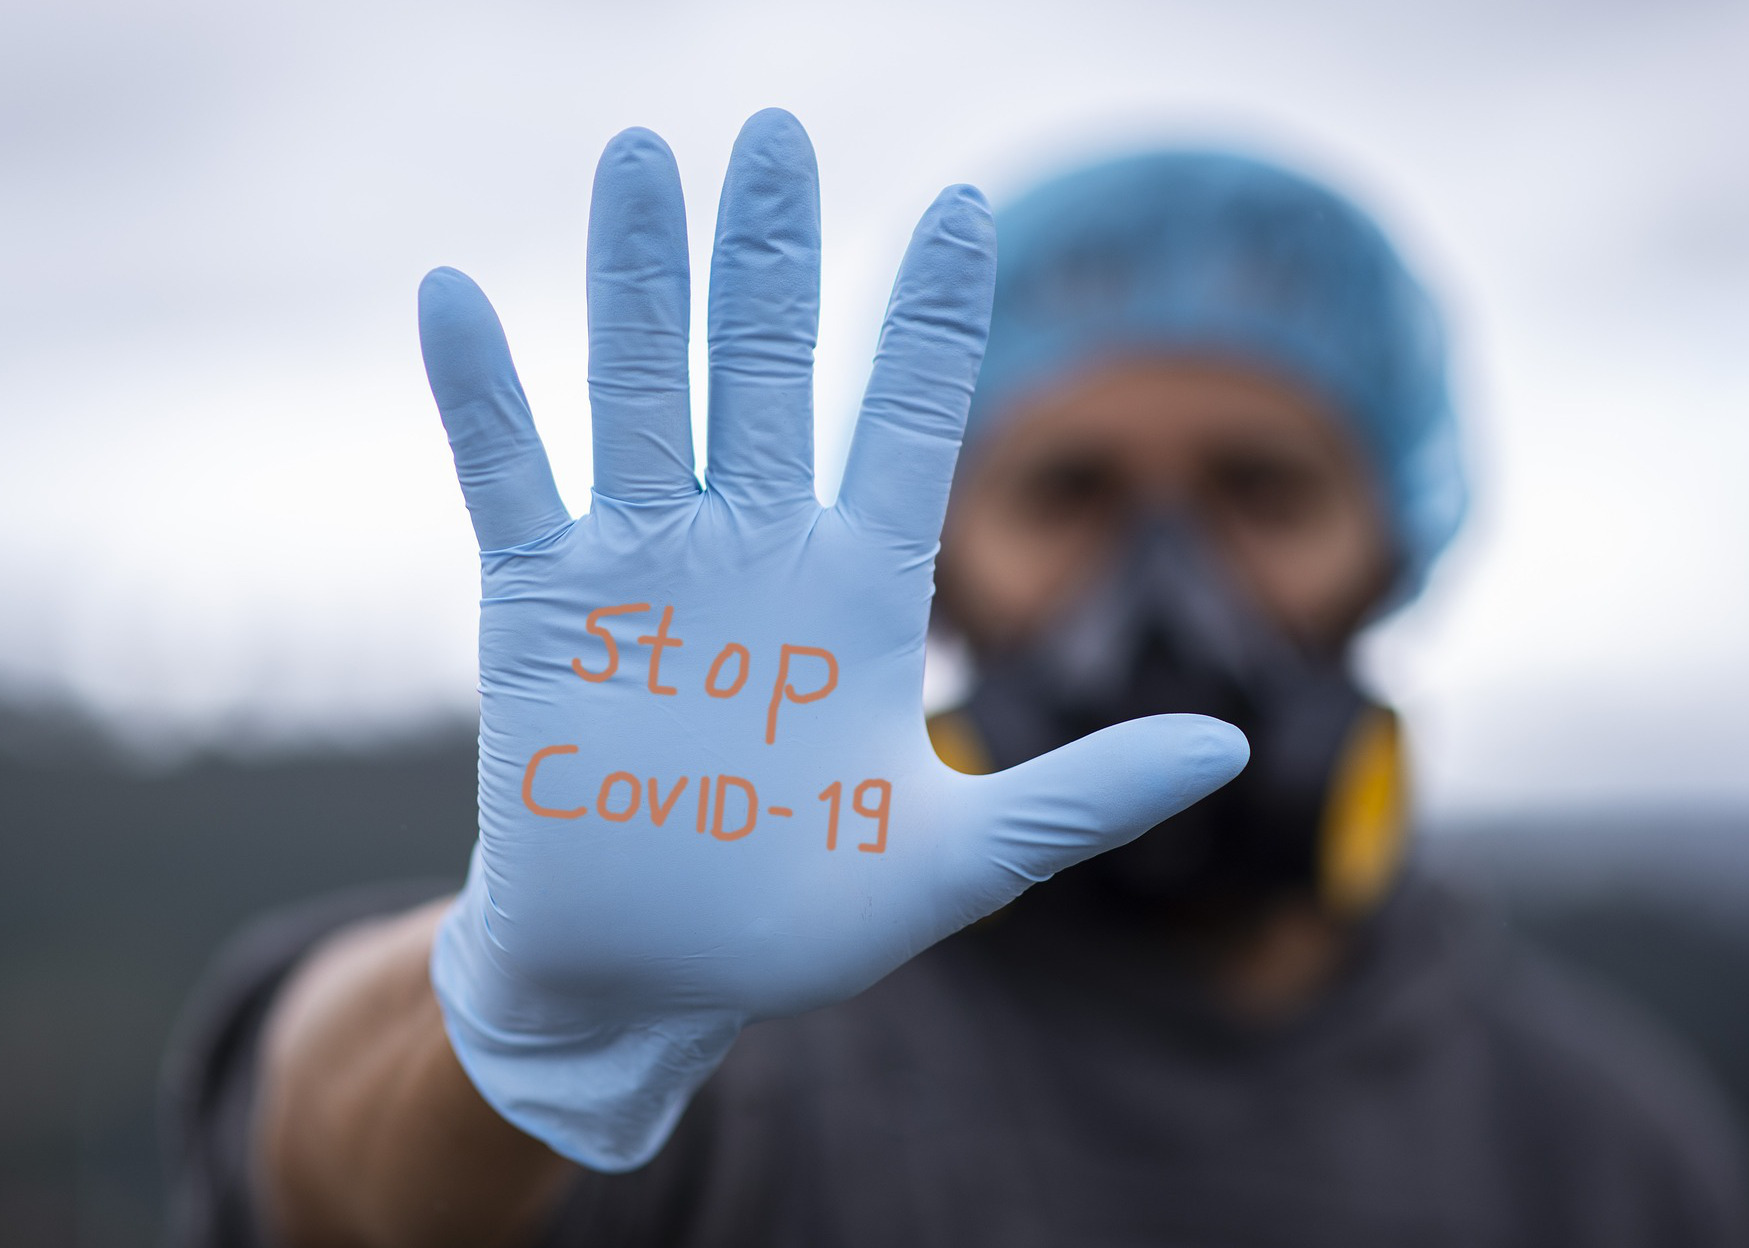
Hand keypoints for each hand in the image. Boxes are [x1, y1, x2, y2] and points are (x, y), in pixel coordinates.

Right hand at [420, 109, 1247, 1170]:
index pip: (901, 419)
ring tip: (641, 155)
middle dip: (769, 256)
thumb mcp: (956, 858)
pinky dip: (482, 395)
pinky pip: (508, 481)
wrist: (650, 978)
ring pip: (640, 390)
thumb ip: (1080, 795)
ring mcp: (642, 571)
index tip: (966, 205)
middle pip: (764, 370)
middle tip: (775, 130)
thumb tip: (1229, 750)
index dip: (929, 314)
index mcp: (858, 592)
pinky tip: (453, 297)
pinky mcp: (540, 612)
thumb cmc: (798, 918)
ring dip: (635, 278)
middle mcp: (752, 553)